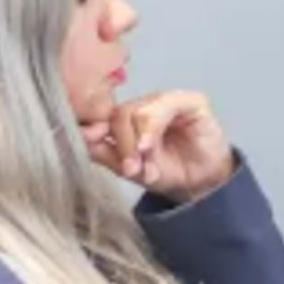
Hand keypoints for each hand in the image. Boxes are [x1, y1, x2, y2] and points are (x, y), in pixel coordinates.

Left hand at [90, 91, 234, 202]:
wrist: (202, 183)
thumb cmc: (168, 172)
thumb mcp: (129, 169)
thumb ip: (104, 153)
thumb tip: (81, 138)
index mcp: (128, 118)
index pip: (105, 117)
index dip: (94, 128)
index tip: (88, 140)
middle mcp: (146, 105)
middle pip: (119, 113)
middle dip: (121, 143)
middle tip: (129, 169)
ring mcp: (167, 101)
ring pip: (138, 110)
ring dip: (136, 141)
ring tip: (143, 164)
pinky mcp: (191, 100)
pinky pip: (165, 106)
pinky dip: (152, 128)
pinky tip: (150, 147)